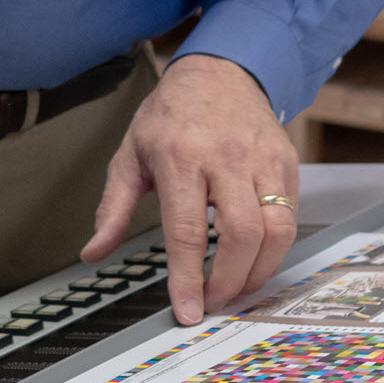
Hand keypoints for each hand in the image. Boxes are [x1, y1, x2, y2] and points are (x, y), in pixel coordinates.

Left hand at [86, 52, 300, 323]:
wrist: (219, 72)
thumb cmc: (171, 115)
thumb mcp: (130, 155)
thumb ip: (112, 208)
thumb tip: (93, 251)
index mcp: (179, 158)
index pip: (187, 231)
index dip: (188, 278)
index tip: (188, 310)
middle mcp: (225, 158)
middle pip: (240, 236)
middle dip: (230, 282)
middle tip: (215, 302)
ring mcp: (262, 160)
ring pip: (276, 230)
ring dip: (259, 272)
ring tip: (238, 289)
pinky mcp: (286, 163)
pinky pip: (290, 216)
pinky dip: (275, 249)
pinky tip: (256, 260)